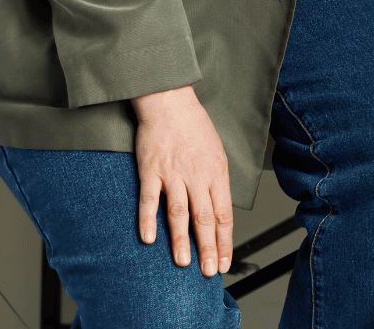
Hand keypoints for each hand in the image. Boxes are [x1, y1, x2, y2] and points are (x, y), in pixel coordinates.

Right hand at [132, 86, 232, 277]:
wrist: (170, 102)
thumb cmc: (194, 127)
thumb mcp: (217, 153)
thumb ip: (217, 182)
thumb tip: (219, 210)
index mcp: (217, 173)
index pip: (224, 214)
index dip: (225, 240)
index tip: (224, 261)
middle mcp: (197, 176)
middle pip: (205, 218)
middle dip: (208, 248)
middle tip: (209, 271)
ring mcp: (173, 174)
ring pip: (179, 212)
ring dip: (182, 239)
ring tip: (184, 262)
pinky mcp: (151, 170)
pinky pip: (149, 199)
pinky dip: (148, 220)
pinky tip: (148, 238)